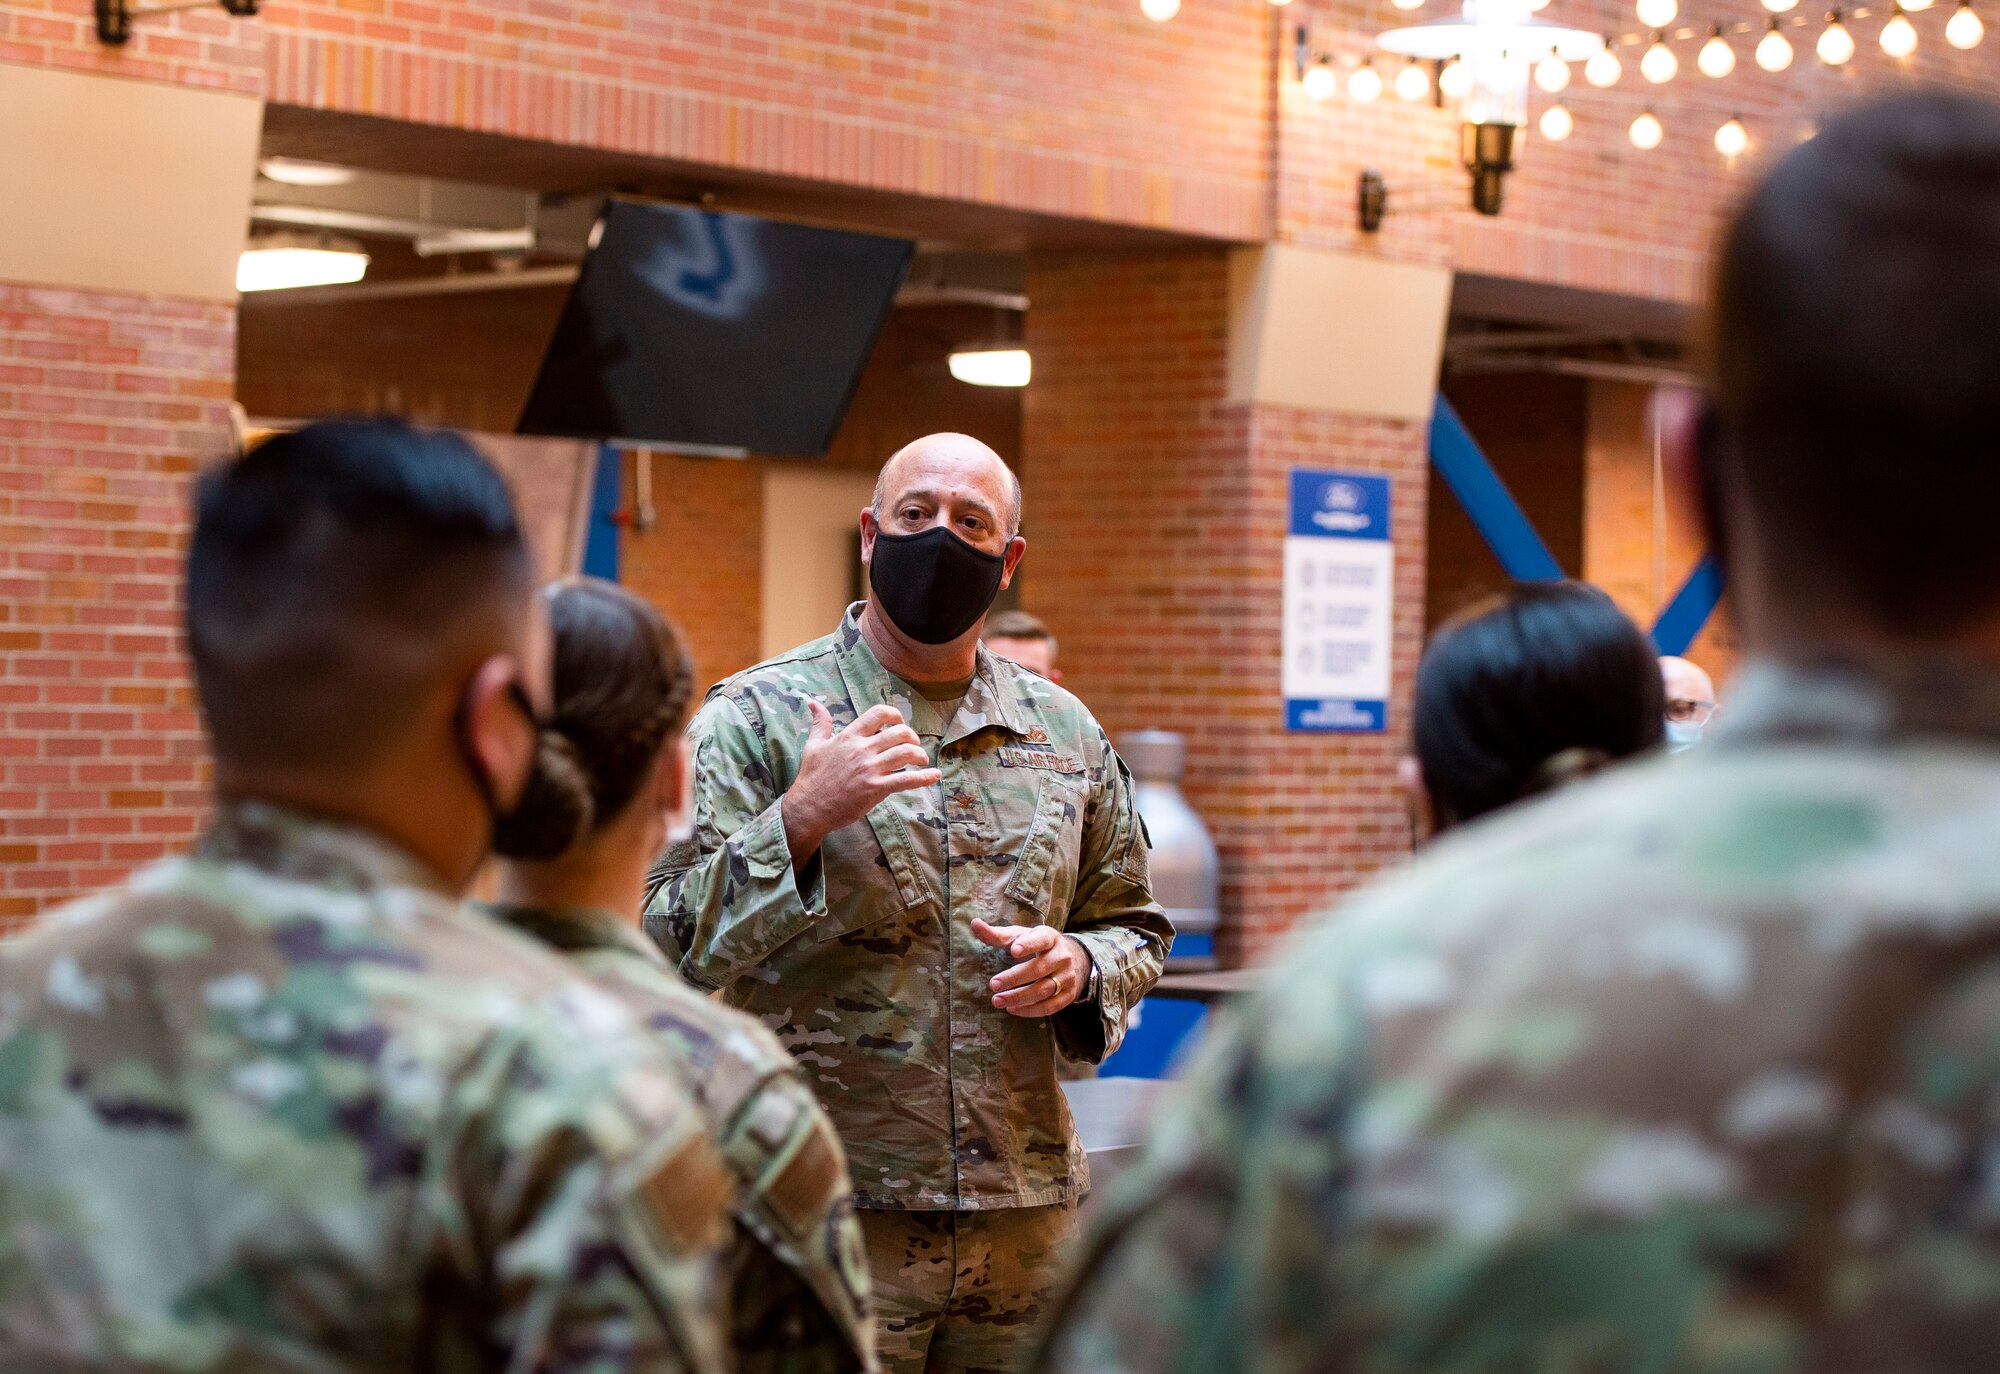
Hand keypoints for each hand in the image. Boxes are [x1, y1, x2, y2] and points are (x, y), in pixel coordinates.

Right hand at [782, 700, 940, 865]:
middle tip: (913, 745)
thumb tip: (814, 703)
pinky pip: (906, 780)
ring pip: (906, 753)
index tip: (899, 723)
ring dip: (920, 754)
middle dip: (912, 736)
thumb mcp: (813, 746)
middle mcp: (862, 749)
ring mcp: (870, 769)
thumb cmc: (811, 777)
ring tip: (922, 760)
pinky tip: (934, 776)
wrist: (809, 807)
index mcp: (849, 737)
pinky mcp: (876, 788)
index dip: (895, 715)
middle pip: (898, 732)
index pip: (878, 713)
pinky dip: (924, 777)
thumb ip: (820, 723)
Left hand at [973, 919, 1090, 1017]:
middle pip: (1038, 969)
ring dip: (1019, 997)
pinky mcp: (1069, 994)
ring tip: (997, 1000)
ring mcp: (1067, 976)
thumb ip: (998, 934)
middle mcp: (1062, 956)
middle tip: (993, 985)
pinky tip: (1013, 1009)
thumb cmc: (1037, 945)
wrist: (1073, 958)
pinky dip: (1031, 1010)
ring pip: (1043, 990)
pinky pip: (1050, 1006)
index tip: (1013, 950)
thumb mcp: (1021, 936)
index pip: (1040, 940)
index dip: (1028, 945)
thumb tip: (974, 923)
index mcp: (1050, 937)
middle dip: (1014, 978)